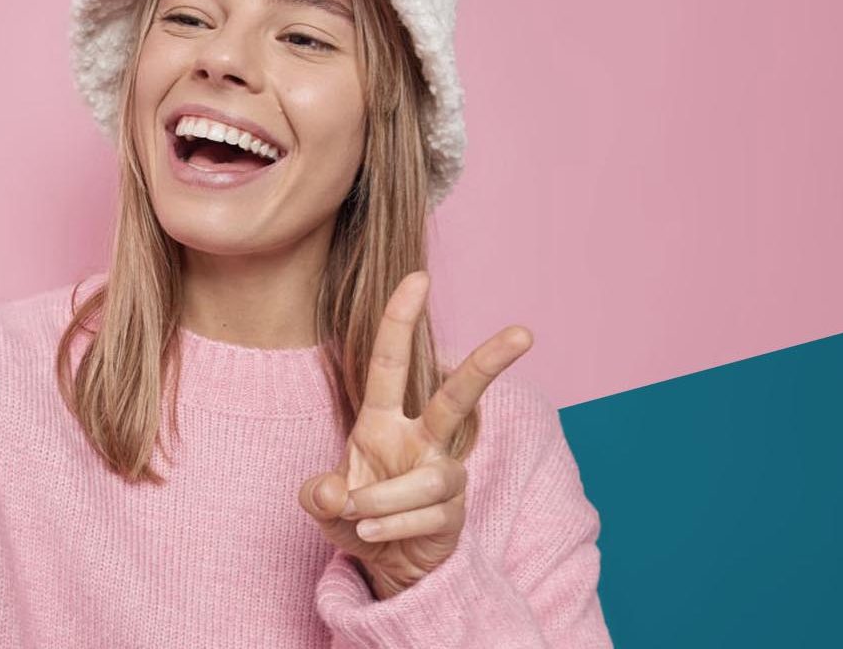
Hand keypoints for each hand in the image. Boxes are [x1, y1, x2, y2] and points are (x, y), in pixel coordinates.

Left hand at [298, 271, 531, 599]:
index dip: (400, 321)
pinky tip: (374, 535)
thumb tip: (334, 493)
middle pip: (457, 396)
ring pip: (431, 477)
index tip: (418, 277)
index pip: (389, 363)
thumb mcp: (323, 507)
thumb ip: (318, 497)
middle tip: (524, 332)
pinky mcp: (455, 511)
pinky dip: (393, 528)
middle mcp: (419, 440)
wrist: (388, 565)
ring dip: (386, 500)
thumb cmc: (357, 518)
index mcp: (382, 422)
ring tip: (360, 519)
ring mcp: (442, 475)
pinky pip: (428, 516)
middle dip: (488, 363)